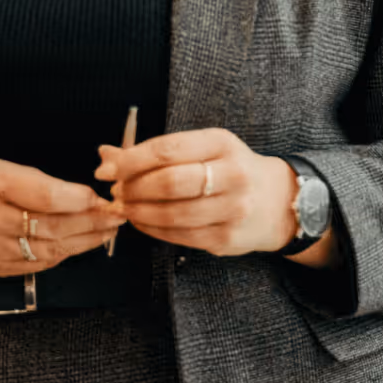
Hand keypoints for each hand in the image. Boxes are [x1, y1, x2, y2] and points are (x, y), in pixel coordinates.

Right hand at [0, 154, 125, 275]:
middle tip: (118, 214)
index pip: (46, 197)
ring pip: (50, 250)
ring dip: (85, 242)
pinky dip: (62, 255)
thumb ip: (37, 181)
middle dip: (93, 223)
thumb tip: (80, 195)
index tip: (100, 195)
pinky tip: (78, 245)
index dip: (79, 199)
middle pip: (53, 227)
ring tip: (108, 230)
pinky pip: (36, 266)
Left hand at [95, 129, 298, 257]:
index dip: (131, 161)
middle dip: (133, 188)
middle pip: (169, 182)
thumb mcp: (202, 149)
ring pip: (172, 214)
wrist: (277, 201)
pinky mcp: (226, 238)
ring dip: (139, 212)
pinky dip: (152, 230)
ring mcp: (232, 209)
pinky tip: (143, 222)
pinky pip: (179, 236)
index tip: (107, 170)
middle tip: (117, 191)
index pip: (168, 150)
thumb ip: (154, 152)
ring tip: (126, 207)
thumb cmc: (229, 169)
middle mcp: (233, 174)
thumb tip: (105, 156)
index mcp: (222, 143)